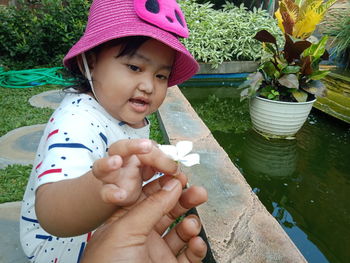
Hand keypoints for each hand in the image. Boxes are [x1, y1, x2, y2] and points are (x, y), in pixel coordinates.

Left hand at [81, 178, 207, 262]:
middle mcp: (143, 235)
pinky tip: (196, 243)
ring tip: (192, 224)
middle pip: (169, 210)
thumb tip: (172, 184)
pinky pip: (190, 254)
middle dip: (185, 200)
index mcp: (126, 221)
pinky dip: (197, 247)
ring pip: (182, 231)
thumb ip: (151, 206)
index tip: (181, 176)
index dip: (166, 184)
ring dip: (192, 223)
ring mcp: (157, 252)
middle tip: (198, 192)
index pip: (150, 196)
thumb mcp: (125, 231)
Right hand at [92, 139, 178, 205]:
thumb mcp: (161, 182)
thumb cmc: (143, 185)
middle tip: (146, 146)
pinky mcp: (107, 193)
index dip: (160, 155)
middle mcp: (123, 162)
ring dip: (108, 163)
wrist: (121, 198)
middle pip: (122, 148)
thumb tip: (191, 185)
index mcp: (138, 155)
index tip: (175, 168)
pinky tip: (119, 195)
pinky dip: (111, 193)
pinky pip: (105, 191)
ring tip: (115, 162)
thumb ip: (172, 180)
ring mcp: (111, 177)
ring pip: (102, 166)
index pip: (147, 148)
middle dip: (133, 146)